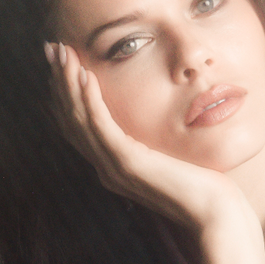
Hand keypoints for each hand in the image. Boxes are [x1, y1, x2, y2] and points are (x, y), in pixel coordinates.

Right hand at [45, 41, 248, 234]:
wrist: (212, 214)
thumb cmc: (200, 186)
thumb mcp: (169, 158)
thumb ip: (153, 144)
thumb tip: (154, 123)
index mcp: (113, 167)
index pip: (78, 127)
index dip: (66, 94)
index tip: (63, 61)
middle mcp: (107, 168)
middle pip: (71, 121)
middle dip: (60, 83)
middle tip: (52, 49)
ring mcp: (114, 168)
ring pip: (79, 121)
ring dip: (68, 84)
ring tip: (63, 53)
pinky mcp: (128, 164)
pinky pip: (101, 127)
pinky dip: (90, 100)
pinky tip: (85, 75)